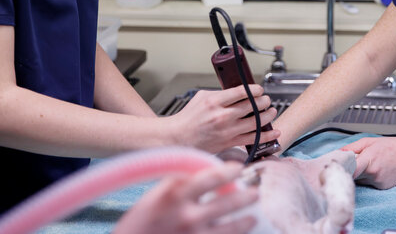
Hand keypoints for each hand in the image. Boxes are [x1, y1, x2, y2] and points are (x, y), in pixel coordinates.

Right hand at [113, 161, 257, 233]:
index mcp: (176, 195)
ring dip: (245, 221)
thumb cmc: (139, 222)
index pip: (211, 177)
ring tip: (251, 217)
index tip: (238, 168)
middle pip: (229, 202)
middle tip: (255, 192)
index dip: (229, 171)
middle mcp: (188, 216)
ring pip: (232, 228)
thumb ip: (179, 183)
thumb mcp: (155, 196)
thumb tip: (201, 171)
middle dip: (246, 196)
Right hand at [169, 85, 278, 152]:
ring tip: (271, 111)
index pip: (242, 92)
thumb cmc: (188, 118)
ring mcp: (227, 130)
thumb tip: (239, 91)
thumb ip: (220, 93)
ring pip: (256, 122)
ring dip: (268, 115)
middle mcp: (222, 116)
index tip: (259, 90)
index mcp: (214, 101)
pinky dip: (266, 136)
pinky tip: (274, 132)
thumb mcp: (201, 97)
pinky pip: (252, 139)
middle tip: (266, 100)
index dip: (255, 89)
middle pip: (252, 106)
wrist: (178, 138)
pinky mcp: (229, 143)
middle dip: (264, 101)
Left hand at [341, 136, 395, 188]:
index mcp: (368, 160)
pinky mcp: (382, 188)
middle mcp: (373, 174)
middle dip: (350, 170)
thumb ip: (352, 148)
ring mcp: (378, 182)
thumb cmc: (392, 147)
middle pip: (352, 176)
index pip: (349, 170)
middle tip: (352, 163)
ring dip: (360, 175)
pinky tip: (378, 170)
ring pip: (360, 181)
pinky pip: (369, 184)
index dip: (341, 170)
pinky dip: (369, 178)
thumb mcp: (370, 141)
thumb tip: (338, 153)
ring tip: (370, 164)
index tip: (335, 169)